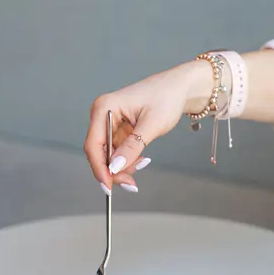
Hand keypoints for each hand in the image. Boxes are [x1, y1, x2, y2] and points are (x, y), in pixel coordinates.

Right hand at [84, 60, 211, 193]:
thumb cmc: (166, 97)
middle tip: (131, 183)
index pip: (93, 145)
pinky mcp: (119, 129)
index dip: (99, 168)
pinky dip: (128, 160)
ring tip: (142, 164)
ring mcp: (110, 122)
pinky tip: (141, 159)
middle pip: (98, 152)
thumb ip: (132, 147)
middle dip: (113, 170)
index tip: (109, 186)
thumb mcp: (151, 125)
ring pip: (109, 155)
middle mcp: (103, 114)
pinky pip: (118, 152)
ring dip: (123, 166)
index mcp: (105, 107)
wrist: (180, 88)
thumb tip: (116, 167)